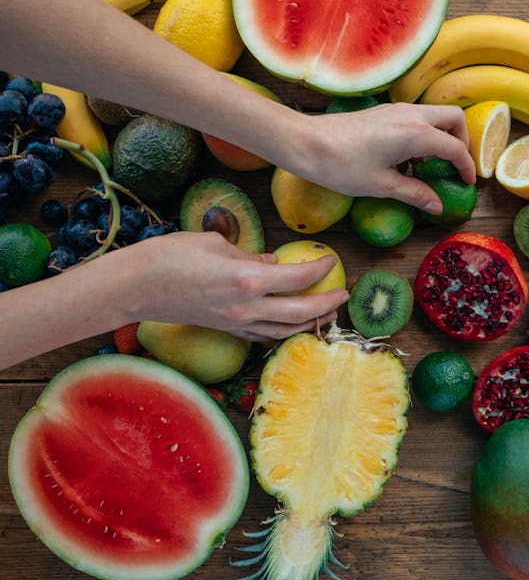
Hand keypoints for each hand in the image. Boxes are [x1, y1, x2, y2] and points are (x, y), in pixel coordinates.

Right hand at [126, 231, 348, 341]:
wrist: (134, 286)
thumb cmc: (169, 255)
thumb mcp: (215, 243)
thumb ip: (250, 254)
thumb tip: (273, 262)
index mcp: (248, 279)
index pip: (298, 278)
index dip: (320, 268)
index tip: (331, 260)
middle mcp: (247, 307)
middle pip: (301, 311)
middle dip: (327, 303)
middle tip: (343, 295)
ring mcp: (236, 323)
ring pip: (285, 330)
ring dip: (311, 323)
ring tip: (328, 314)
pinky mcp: (226, 330)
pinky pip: (264, 335)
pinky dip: (284, 331)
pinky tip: (293, 325)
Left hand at [282, 102, 474, 213]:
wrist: (305, 143)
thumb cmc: (341, 166)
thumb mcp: (382, 185)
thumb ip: (415, 193)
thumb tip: (437, 206)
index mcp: (415, 133)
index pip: (455, 148)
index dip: (466, 167)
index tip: (468, 183)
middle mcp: (411, 115)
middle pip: (453, 118)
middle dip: (462, 140)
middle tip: (454, 166)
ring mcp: (396, 110)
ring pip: (435, 114)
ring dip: (443, 135)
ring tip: (432, 163)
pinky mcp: (383, 111)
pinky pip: (417, 116)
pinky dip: (425, 132)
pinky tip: (410, 156)